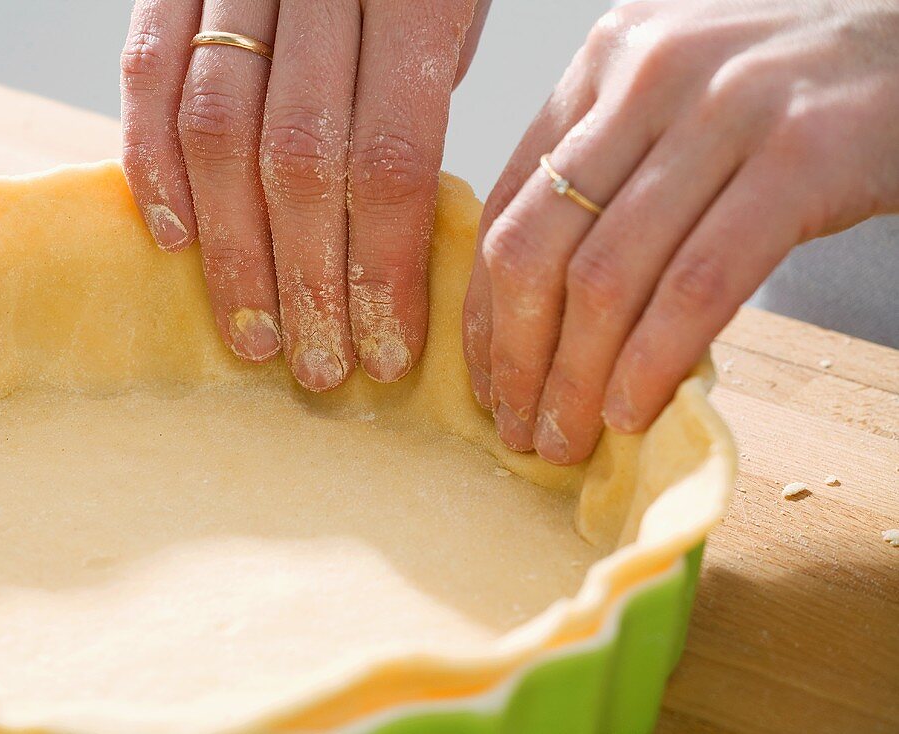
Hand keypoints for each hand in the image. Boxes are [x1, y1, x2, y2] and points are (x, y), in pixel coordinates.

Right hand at [122, 0, 489, 389]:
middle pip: (299, 162)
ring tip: (251, 332)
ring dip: (232, 251)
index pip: (391, 161)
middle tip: (314, 367)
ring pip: (217, 133)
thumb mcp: (456, 9)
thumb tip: (385, 226)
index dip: (383, 271)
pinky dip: (154, 163)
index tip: (386, 355)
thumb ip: (421, 101)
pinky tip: (175, 239)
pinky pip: (147, 74)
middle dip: (306, 282)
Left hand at [463, 0, 898, 463]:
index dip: (482, 309)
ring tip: (564, 437)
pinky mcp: (802, 157)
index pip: (506, 204)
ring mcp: (725, 110)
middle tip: (516, 426)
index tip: (483, 378)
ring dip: (574, 379)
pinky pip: (696, 287)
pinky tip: (632, 410)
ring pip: (605, 277)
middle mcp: (650, 72)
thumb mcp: (674, 107)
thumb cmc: (788, 95)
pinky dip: (651, 362)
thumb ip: (605, 172)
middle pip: (536, 246)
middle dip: (515, 357)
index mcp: (605, 59)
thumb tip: (531, 307)